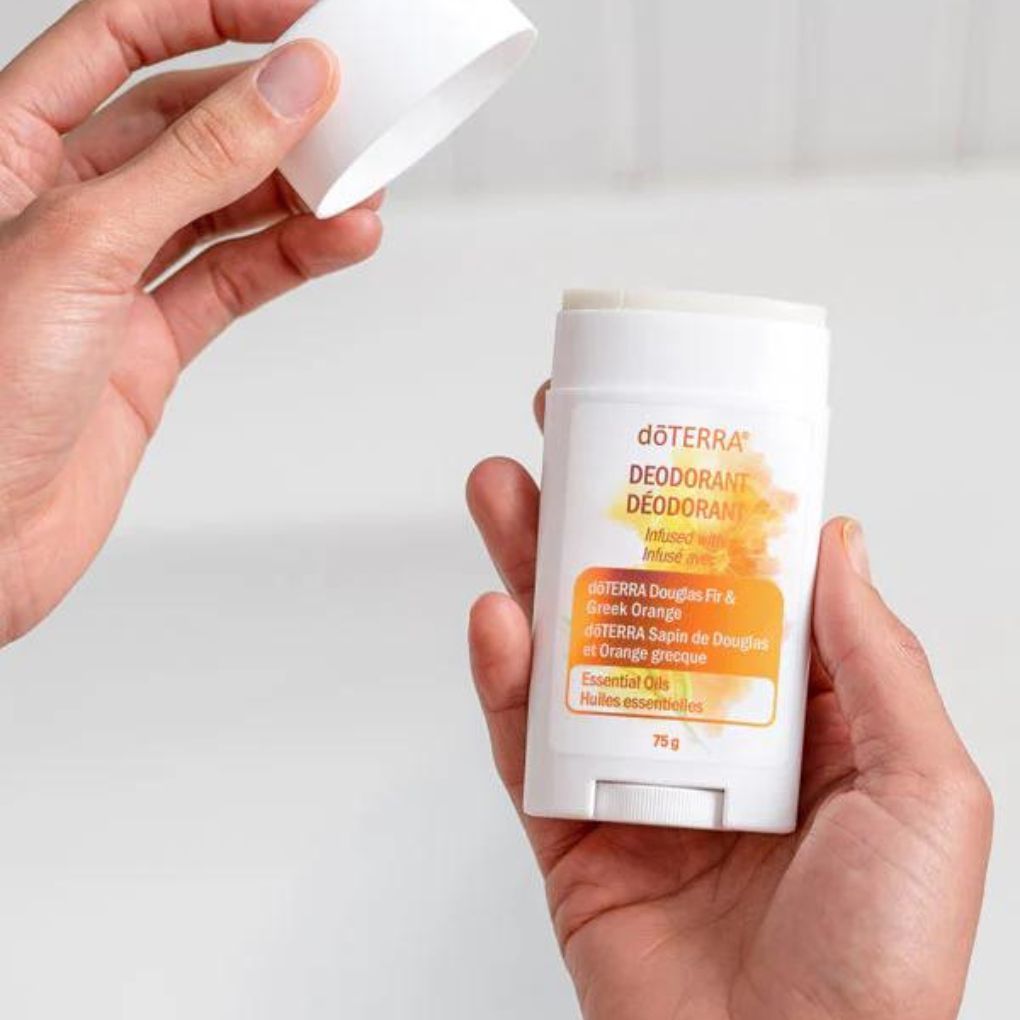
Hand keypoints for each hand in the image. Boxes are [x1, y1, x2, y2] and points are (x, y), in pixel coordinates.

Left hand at [0, 0, 381, 644]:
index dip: (213, 12)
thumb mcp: (84, 247)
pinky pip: (235, 280)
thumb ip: (195, 163)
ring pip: (224, 206)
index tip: (299, 16)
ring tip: (364, 181)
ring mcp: (114, 276)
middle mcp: (65, 203)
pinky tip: (341, 239)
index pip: (121, 36)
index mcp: (9, 148)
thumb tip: (286, 88)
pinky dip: (293, 259)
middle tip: (352, 103)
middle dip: (271, 109)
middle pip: (187, 121)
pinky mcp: (151, 343)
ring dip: (298, 191)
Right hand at [466, 388, 992, 1019]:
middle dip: (595, 516)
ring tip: (506, 493)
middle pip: (637, 599)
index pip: (737, 583)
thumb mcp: (926, 789)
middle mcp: (711, 733)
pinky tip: (499, 619)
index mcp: (799, 715)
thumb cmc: (882, 963)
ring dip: (531, 567)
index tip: (669, 439)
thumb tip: (836, 543)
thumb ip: (876, 659)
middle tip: (561, 439)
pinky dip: (505, 677)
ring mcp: (634, 776)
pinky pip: (525, 740)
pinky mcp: (570, 828)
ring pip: (568, 650)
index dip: (702, 508)